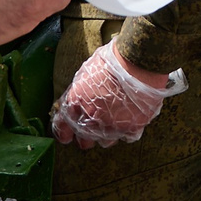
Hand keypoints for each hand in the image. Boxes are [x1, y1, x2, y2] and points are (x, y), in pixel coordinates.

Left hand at [52, 41, 182, 147]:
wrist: (138, 61)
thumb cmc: (113, 59)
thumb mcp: (88, 71)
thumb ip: (82, 89)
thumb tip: (80, 96)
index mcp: (76, 101)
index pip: (62, 125)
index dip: (63, 132)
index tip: (66, 137)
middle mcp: (91, 117)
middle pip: (84, 139)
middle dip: (85, 139)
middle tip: (90, 136)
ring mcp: (111, 124)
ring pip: (106, 141)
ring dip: (108, 134)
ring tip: (114, 124)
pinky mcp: (132, 127)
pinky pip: (127, 137)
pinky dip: (128, 131)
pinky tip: (131, 121)